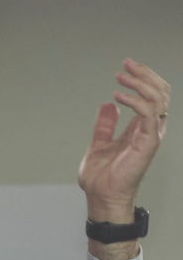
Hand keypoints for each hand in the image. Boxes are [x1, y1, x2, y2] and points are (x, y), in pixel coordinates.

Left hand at [80, 59, 168, 223]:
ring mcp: (151, 136)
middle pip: (160, 92)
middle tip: (126, 64)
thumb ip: (106, 124)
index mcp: (142, 127)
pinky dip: (136, 102)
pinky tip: (120, 97)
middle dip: (145, 74)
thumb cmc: (103, 176)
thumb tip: (108, 106)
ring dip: (140, 84)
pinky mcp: (147, 143)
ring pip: (158, 99)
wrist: (101, 196)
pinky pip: (149, 115)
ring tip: (121, 76)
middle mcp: (151, 129)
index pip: (154, 95)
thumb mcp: (100, 143)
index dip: (144, 78)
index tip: (127, 66)